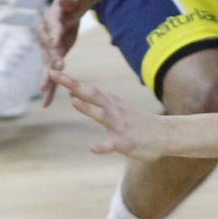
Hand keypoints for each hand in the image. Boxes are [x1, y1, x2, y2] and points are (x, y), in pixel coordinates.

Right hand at [37, 0, 87, 105]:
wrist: (72, 1)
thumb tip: (65, 0)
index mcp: (51, 16)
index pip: (53, 25)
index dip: (54, 34)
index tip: (56, 44)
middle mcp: (46, 32)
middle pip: (48, 47)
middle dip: (51, 59)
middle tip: (56, 69)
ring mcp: (49, 45)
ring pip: (48, 62)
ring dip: (48, 77)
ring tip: (45, 91)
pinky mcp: (54, 54)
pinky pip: (52, 70)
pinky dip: (50, 84)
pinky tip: (47, 101)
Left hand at [50, 70, 168, 160]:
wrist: (165, 134)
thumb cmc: (138, 123)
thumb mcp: (117, 108)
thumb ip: (97, 104)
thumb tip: (74, 97)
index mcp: (111, 102)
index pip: (87, 89)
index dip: (69, 81)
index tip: (52, 71)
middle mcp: (114, 110)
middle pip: (91, 94)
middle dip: (72, 84)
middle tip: (54, 74)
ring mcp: (119, 126)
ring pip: (102, 115)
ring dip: (88, 108)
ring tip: (74, 101)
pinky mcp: (125, 142)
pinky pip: (111, 144)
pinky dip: (101, 146)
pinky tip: (93, 148)